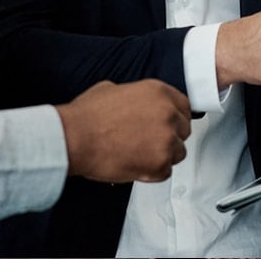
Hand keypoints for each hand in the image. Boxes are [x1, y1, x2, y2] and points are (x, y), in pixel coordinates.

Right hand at [55, 79, 190, 182]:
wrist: (76, 137)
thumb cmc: (88, 114)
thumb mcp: (112, 89)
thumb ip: (136, 96)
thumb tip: (137, 104)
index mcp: (157, 91)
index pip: (184, 105)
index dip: (175, 116)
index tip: (169, 123)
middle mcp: (167, 113)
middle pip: (184, 129)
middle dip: (169, 135)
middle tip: (149, 140)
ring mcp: (166, 140)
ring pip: (178, 152)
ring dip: (162, 154)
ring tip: (138, 153)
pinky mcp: (160, 164)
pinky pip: (165, 172)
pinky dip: (152, 171)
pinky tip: (134, 163)